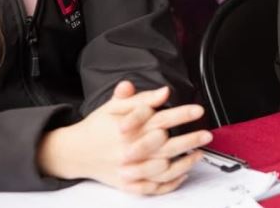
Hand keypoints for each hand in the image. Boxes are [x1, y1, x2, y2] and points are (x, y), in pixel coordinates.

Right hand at [36, 81, 211, 194]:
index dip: (181, 114)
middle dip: (188, 140)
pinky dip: (170, 183)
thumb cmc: (97, 126)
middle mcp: (129, 150)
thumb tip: (163, 91)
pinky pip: (152, 187)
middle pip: (164, 146)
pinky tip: (184, 173)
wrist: (73, 152)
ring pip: (161, 169)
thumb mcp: (113, 106)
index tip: (199, 110)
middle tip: (207, 134)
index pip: (159, 119)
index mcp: (128, 129)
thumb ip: (139, 98)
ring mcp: (128, 169)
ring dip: (184, 162)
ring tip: (200, 154)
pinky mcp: (127, 183)